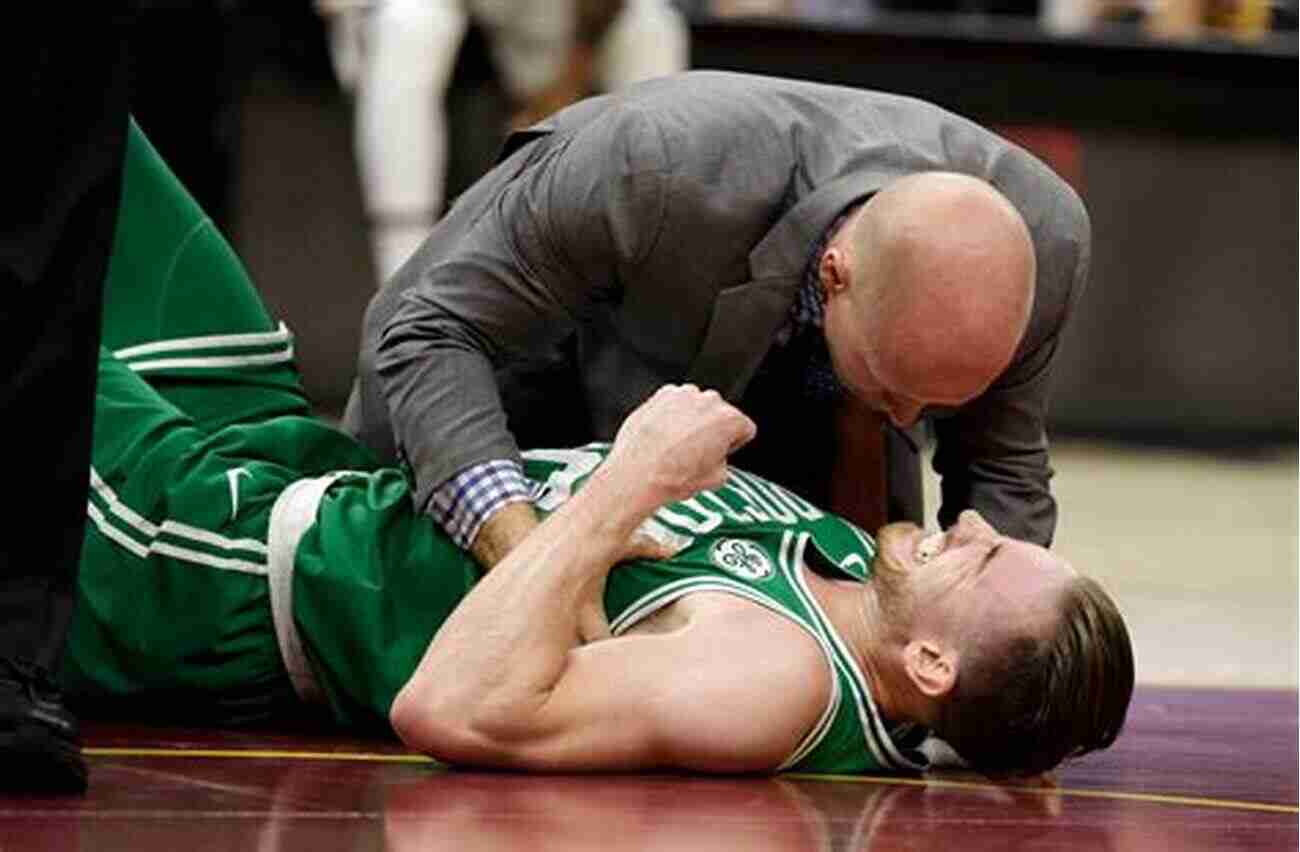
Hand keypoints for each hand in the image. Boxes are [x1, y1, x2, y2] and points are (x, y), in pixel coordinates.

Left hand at [604, 384, 756, 508]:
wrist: (637, 473)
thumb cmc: (673, 476)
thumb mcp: (716, 480)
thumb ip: (725, 462)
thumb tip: (717, 458)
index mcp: (729, 420)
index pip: (745, 427)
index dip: (733, 444)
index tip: (721, 453)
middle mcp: (709, 401)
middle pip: (720, 414)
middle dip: (711, 430)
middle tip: (697, 453)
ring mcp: (684, 395)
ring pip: (696, 407)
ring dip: (691, 421)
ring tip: (677, 446)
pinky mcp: (661, 395)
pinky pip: (674, 403)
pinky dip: (671, 415)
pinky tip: (663, 437)